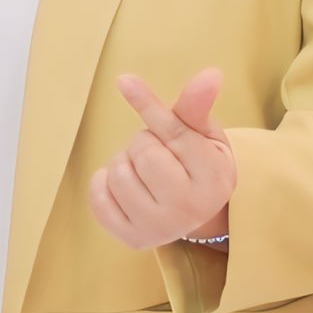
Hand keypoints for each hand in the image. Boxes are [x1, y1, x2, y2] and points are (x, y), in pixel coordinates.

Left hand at [88, 70, 236, 248]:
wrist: (198, 211)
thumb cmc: (199, 161)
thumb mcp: (205, 132)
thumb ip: (198, 106)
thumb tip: (211, 73)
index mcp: (214, 178)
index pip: (172, 132)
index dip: (147, 105)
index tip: (124, 80)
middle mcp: (189, 209)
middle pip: (142, 151)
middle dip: (144, 142)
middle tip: (160, 152)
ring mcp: (160, 229)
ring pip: (118, 172)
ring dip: (125, 161)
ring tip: (145, 170)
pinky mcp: (133, 239)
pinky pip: (98, 197)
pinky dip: (104, 182)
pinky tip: (126, 186)